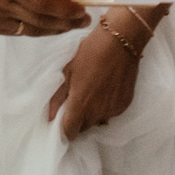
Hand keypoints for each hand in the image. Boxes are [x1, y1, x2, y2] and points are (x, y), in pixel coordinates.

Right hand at [0, 0, 89, 37]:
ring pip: (31, 30)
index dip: (67, 9)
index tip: (84, 10)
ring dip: (53, 29)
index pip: (44, 2)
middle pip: (41, 20)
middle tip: (84, 21)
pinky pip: (16, 31)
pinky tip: (46, 24)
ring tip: (70, 25)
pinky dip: (34, 29)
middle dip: (66, 22)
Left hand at [46, 11, 148, 138]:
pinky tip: (105, 88)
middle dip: (77, 119)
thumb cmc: (90, 52)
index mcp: (81, 104)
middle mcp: (97, 113)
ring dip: (92, 113)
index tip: (60, 122)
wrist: (121, 41)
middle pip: (83, 128)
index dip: (63, 131)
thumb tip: (49, 116)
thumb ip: (58, 96)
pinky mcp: (125, 105)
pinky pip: (111, 113)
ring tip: (92, 91)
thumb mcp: (68, 70)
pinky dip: (106, 106)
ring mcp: (113, 110)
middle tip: (76, 100)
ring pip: (98, 121)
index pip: (69, 132)